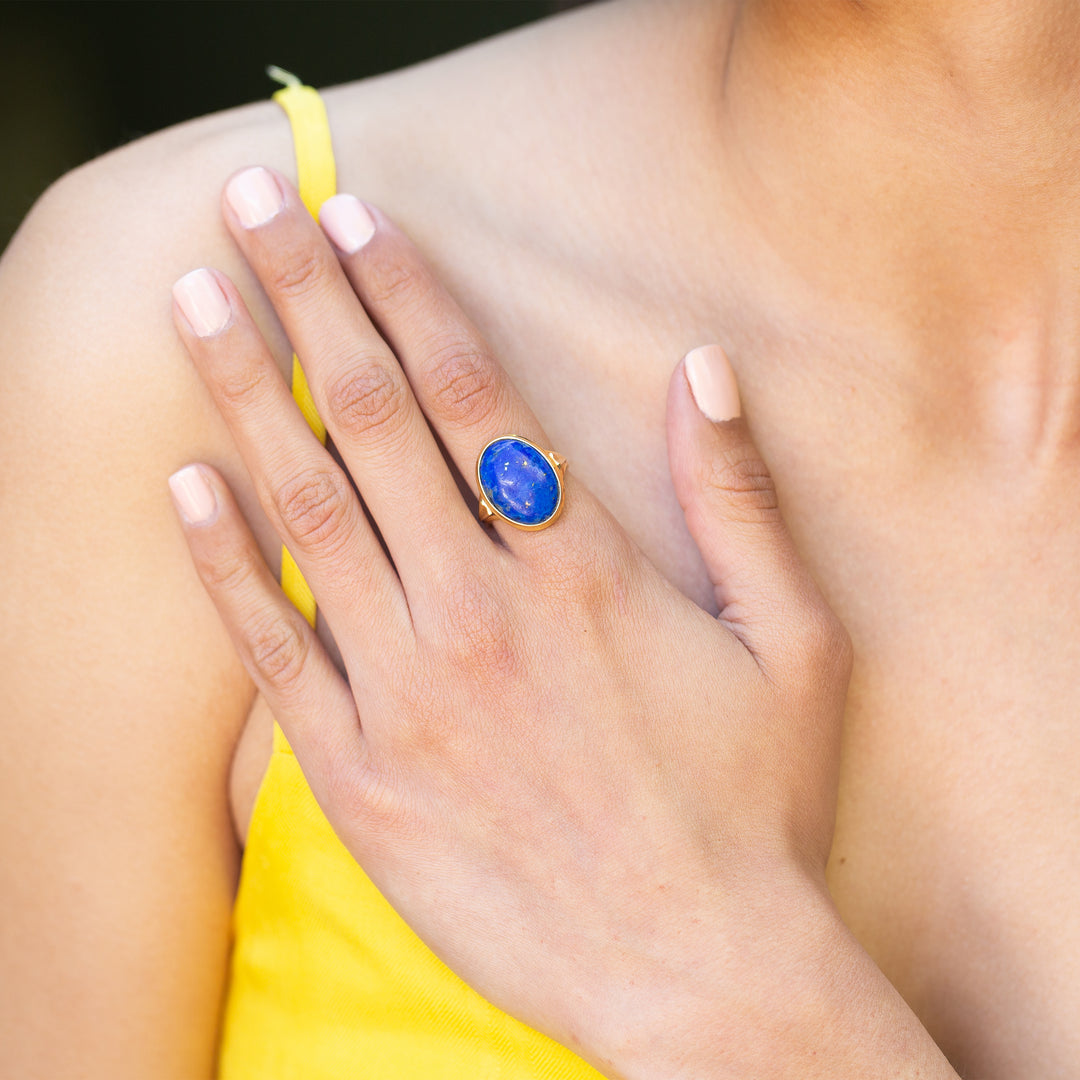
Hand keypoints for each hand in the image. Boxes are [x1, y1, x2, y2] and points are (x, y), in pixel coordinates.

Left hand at [167, 167, 945, 1078]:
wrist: (695, 973)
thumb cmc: (751, 809)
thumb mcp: (793, 646)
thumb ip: (740, 501)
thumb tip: (704, 372)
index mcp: (581, 573)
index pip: (470, 394)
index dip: (406, 292)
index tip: (353, 217)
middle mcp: (482, 614)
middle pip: (373, 420)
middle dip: (307, 299)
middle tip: (250, 204)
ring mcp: (410, 696)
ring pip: (310, 513)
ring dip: (245, 394)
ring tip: (195, 301)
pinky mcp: (362, 779)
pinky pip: (272, 654)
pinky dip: (224, 564)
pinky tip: (185, 486)